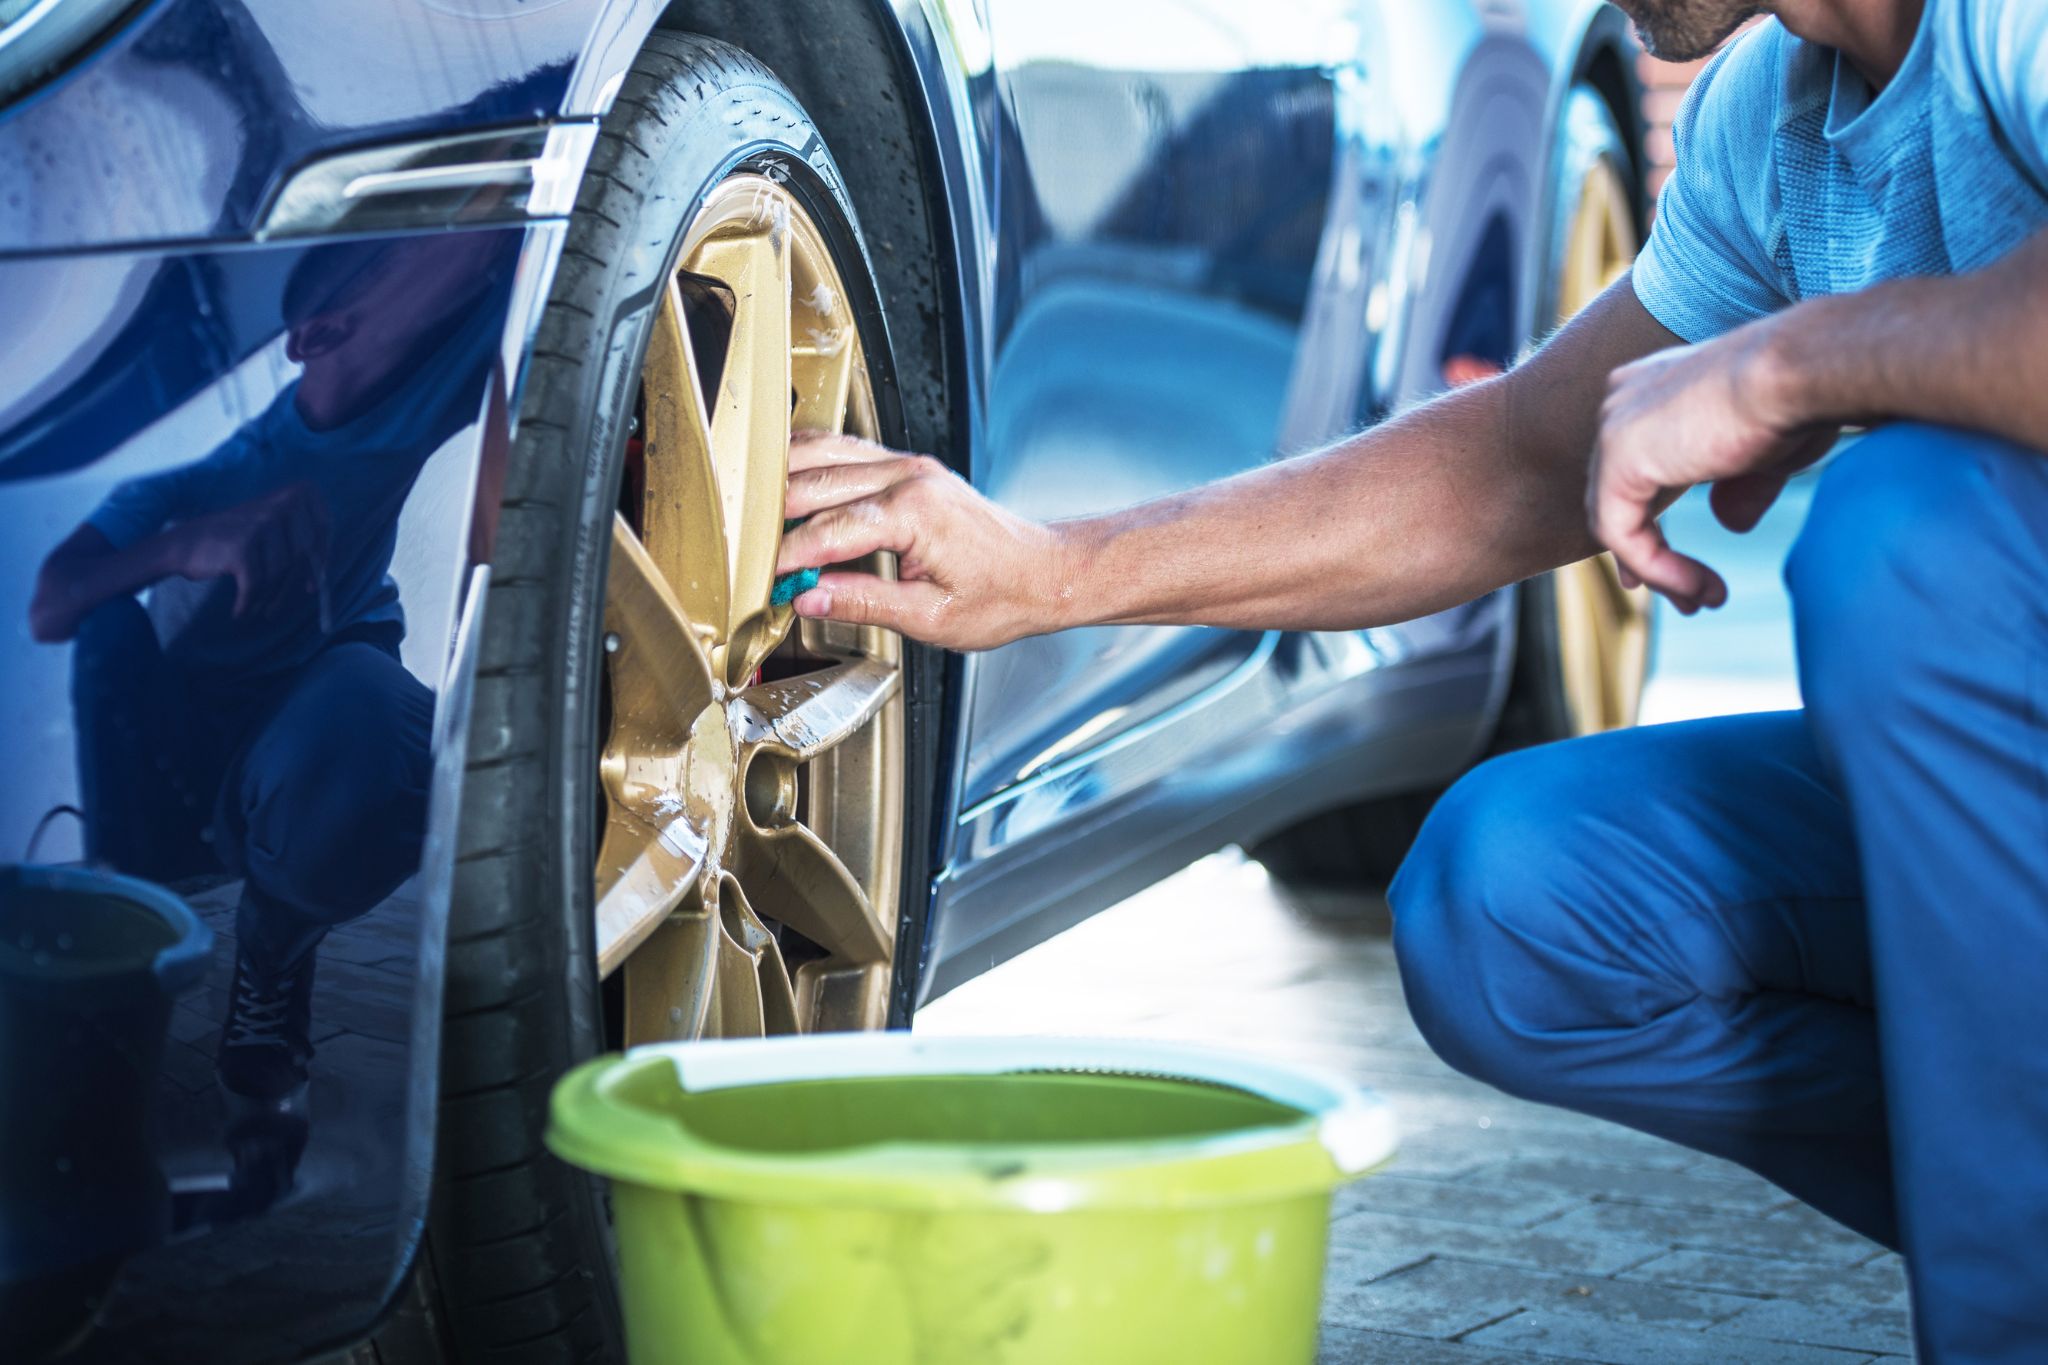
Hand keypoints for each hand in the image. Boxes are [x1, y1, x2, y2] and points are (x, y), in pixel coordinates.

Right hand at [167, 483, 331, 620]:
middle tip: (289, 600)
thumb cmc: (230, 544)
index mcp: (288, 496)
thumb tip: (323, 571)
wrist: (181, 546)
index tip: (321, 572)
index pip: (324, 523)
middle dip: (294, 581)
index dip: (326, 551)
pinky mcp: (242, 547)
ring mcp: (260, 525)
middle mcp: (276, 506)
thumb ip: (297, 540)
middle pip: (303, 553)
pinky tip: (240, 612)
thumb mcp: (269, 530)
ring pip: (279, 571)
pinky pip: (256, 584)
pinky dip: (247, 602)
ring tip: (261, 607)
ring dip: (270, 595)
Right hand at [776, 432, 1070, 649]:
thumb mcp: (931, 618)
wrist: (1044, 572)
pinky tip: (784, 483)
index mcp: (916, 512)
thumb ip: (864, 603)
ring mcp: (907, 465)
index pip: (829, 530)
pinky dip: (807, 463)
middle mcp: (909, 476)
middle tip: (742, 550)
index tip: (761, 580)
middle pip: (815, 482)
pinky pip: (843, 450)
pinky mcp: (906, 466)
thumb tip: (808, 597)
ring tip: (750, 516)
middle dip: (772, 518)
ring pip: (822, 452)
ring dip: (781, 479)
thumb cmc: (1002, 595)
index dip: (787, 557)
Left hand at [1589, 318, 1832, 612]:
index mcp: (1650, 389)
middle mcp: (1623, 401)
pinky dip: (1656, 568)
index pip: (1631, 470)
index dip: (1646, 524)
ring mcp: (1614, 428)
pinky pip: (1622, 534)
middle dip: (1650, 557)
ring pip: (1616, 522)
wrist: (1802, 373)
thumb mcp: (1766, 454)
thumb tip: (1730, 524)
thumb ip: (1739, 487)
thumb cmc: (1799, 398)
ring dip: (1660, 571)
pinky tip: (1695, 587)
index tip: (1671, 570)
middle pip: (1616, 497)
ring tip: (1703, 599)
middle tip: (1689, 596)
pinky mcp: (1617, 460)